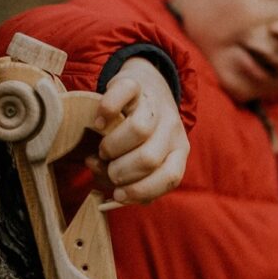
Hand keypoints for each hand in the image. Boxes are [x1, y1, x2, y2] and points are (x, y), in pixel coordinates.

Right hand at [90, 58, 188, 203]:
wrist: (145, 88)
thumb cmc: (138, 138)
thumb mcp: (141, 162)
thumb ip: (126, 180)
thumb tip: (102, 178)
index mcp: (179, 151)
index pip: (170, 177)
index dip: (140, 190)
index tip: (118, 194)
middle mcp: (172, 128)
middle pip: (149, 158)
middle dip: (121, 171)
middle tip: (108, 167)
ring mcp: (155, 104)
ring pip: (139, 130)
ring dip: (112, 148)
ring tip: (103, 150)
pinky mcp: (135, 84)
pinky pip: (122, 94)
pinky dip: (106, 111)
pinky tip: (98, 123)